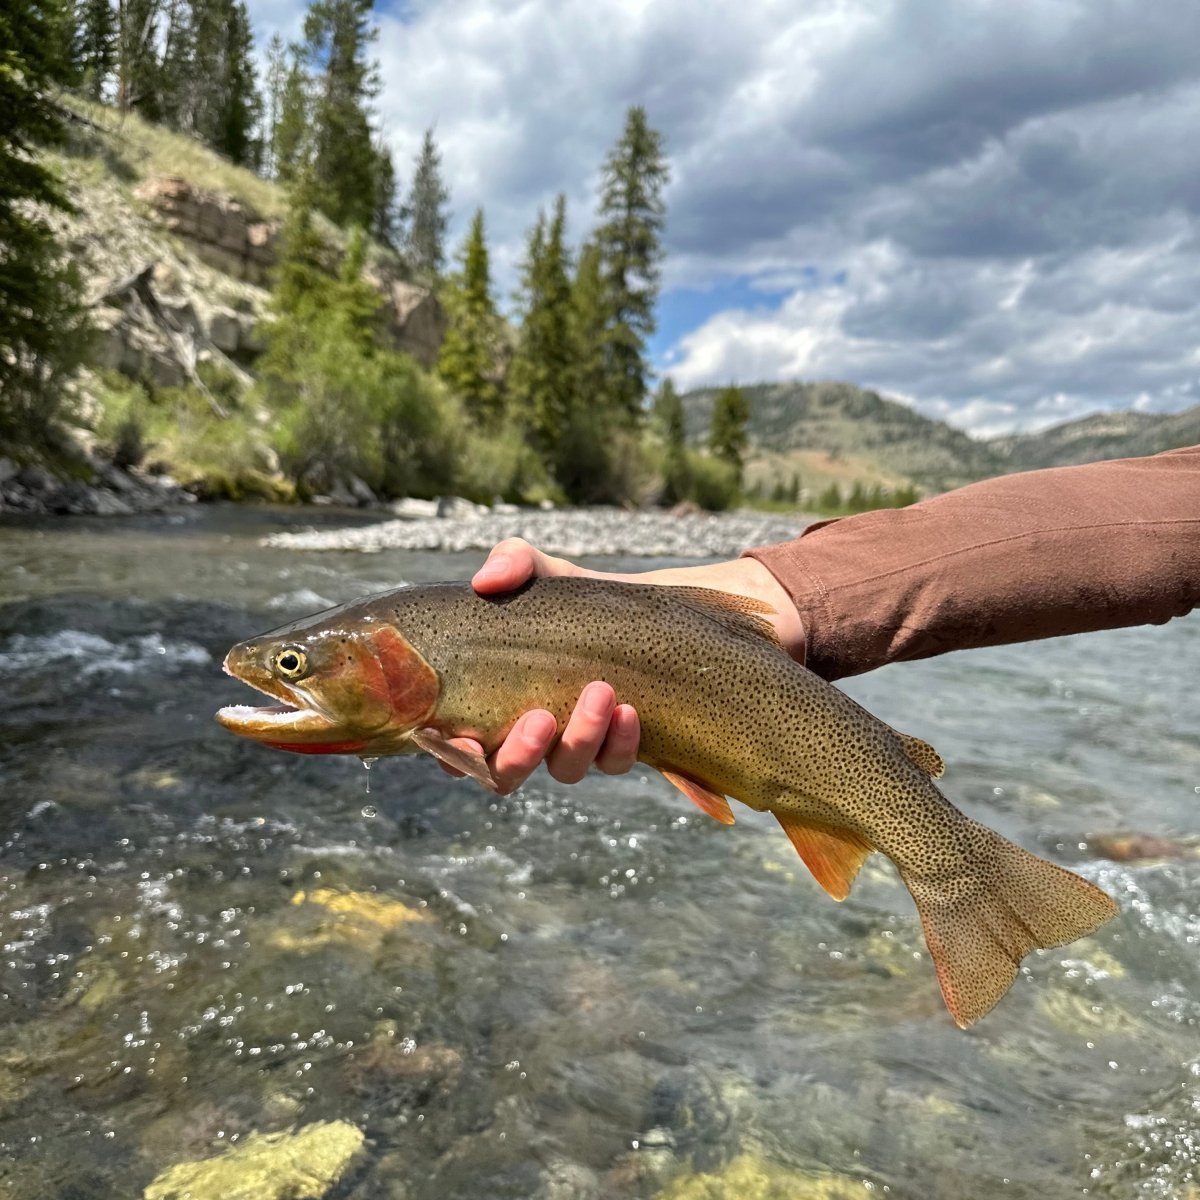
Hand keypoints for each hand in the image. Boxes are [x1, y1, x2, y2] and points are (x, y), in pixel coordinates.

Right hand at [440, 538, 802, 794]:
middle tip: (540, 717)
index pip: (457, 747)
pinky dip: (622, 742)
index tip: (464, 739)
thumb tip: (487, 582)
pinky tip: (630, 710)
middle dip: (518, 755)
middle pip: (506, 775)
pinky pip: (616, 762)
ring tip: (602, 692)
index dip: (452, 755)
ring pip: (566, 770)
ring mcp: (576, 746)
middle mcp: (530, 735)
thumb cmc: (580, 598)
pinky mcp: (622, 747)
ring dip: (580, 739)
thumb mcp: (545, 572)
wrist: (657, 608)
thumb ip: (512, 564)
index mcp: (492, 704)